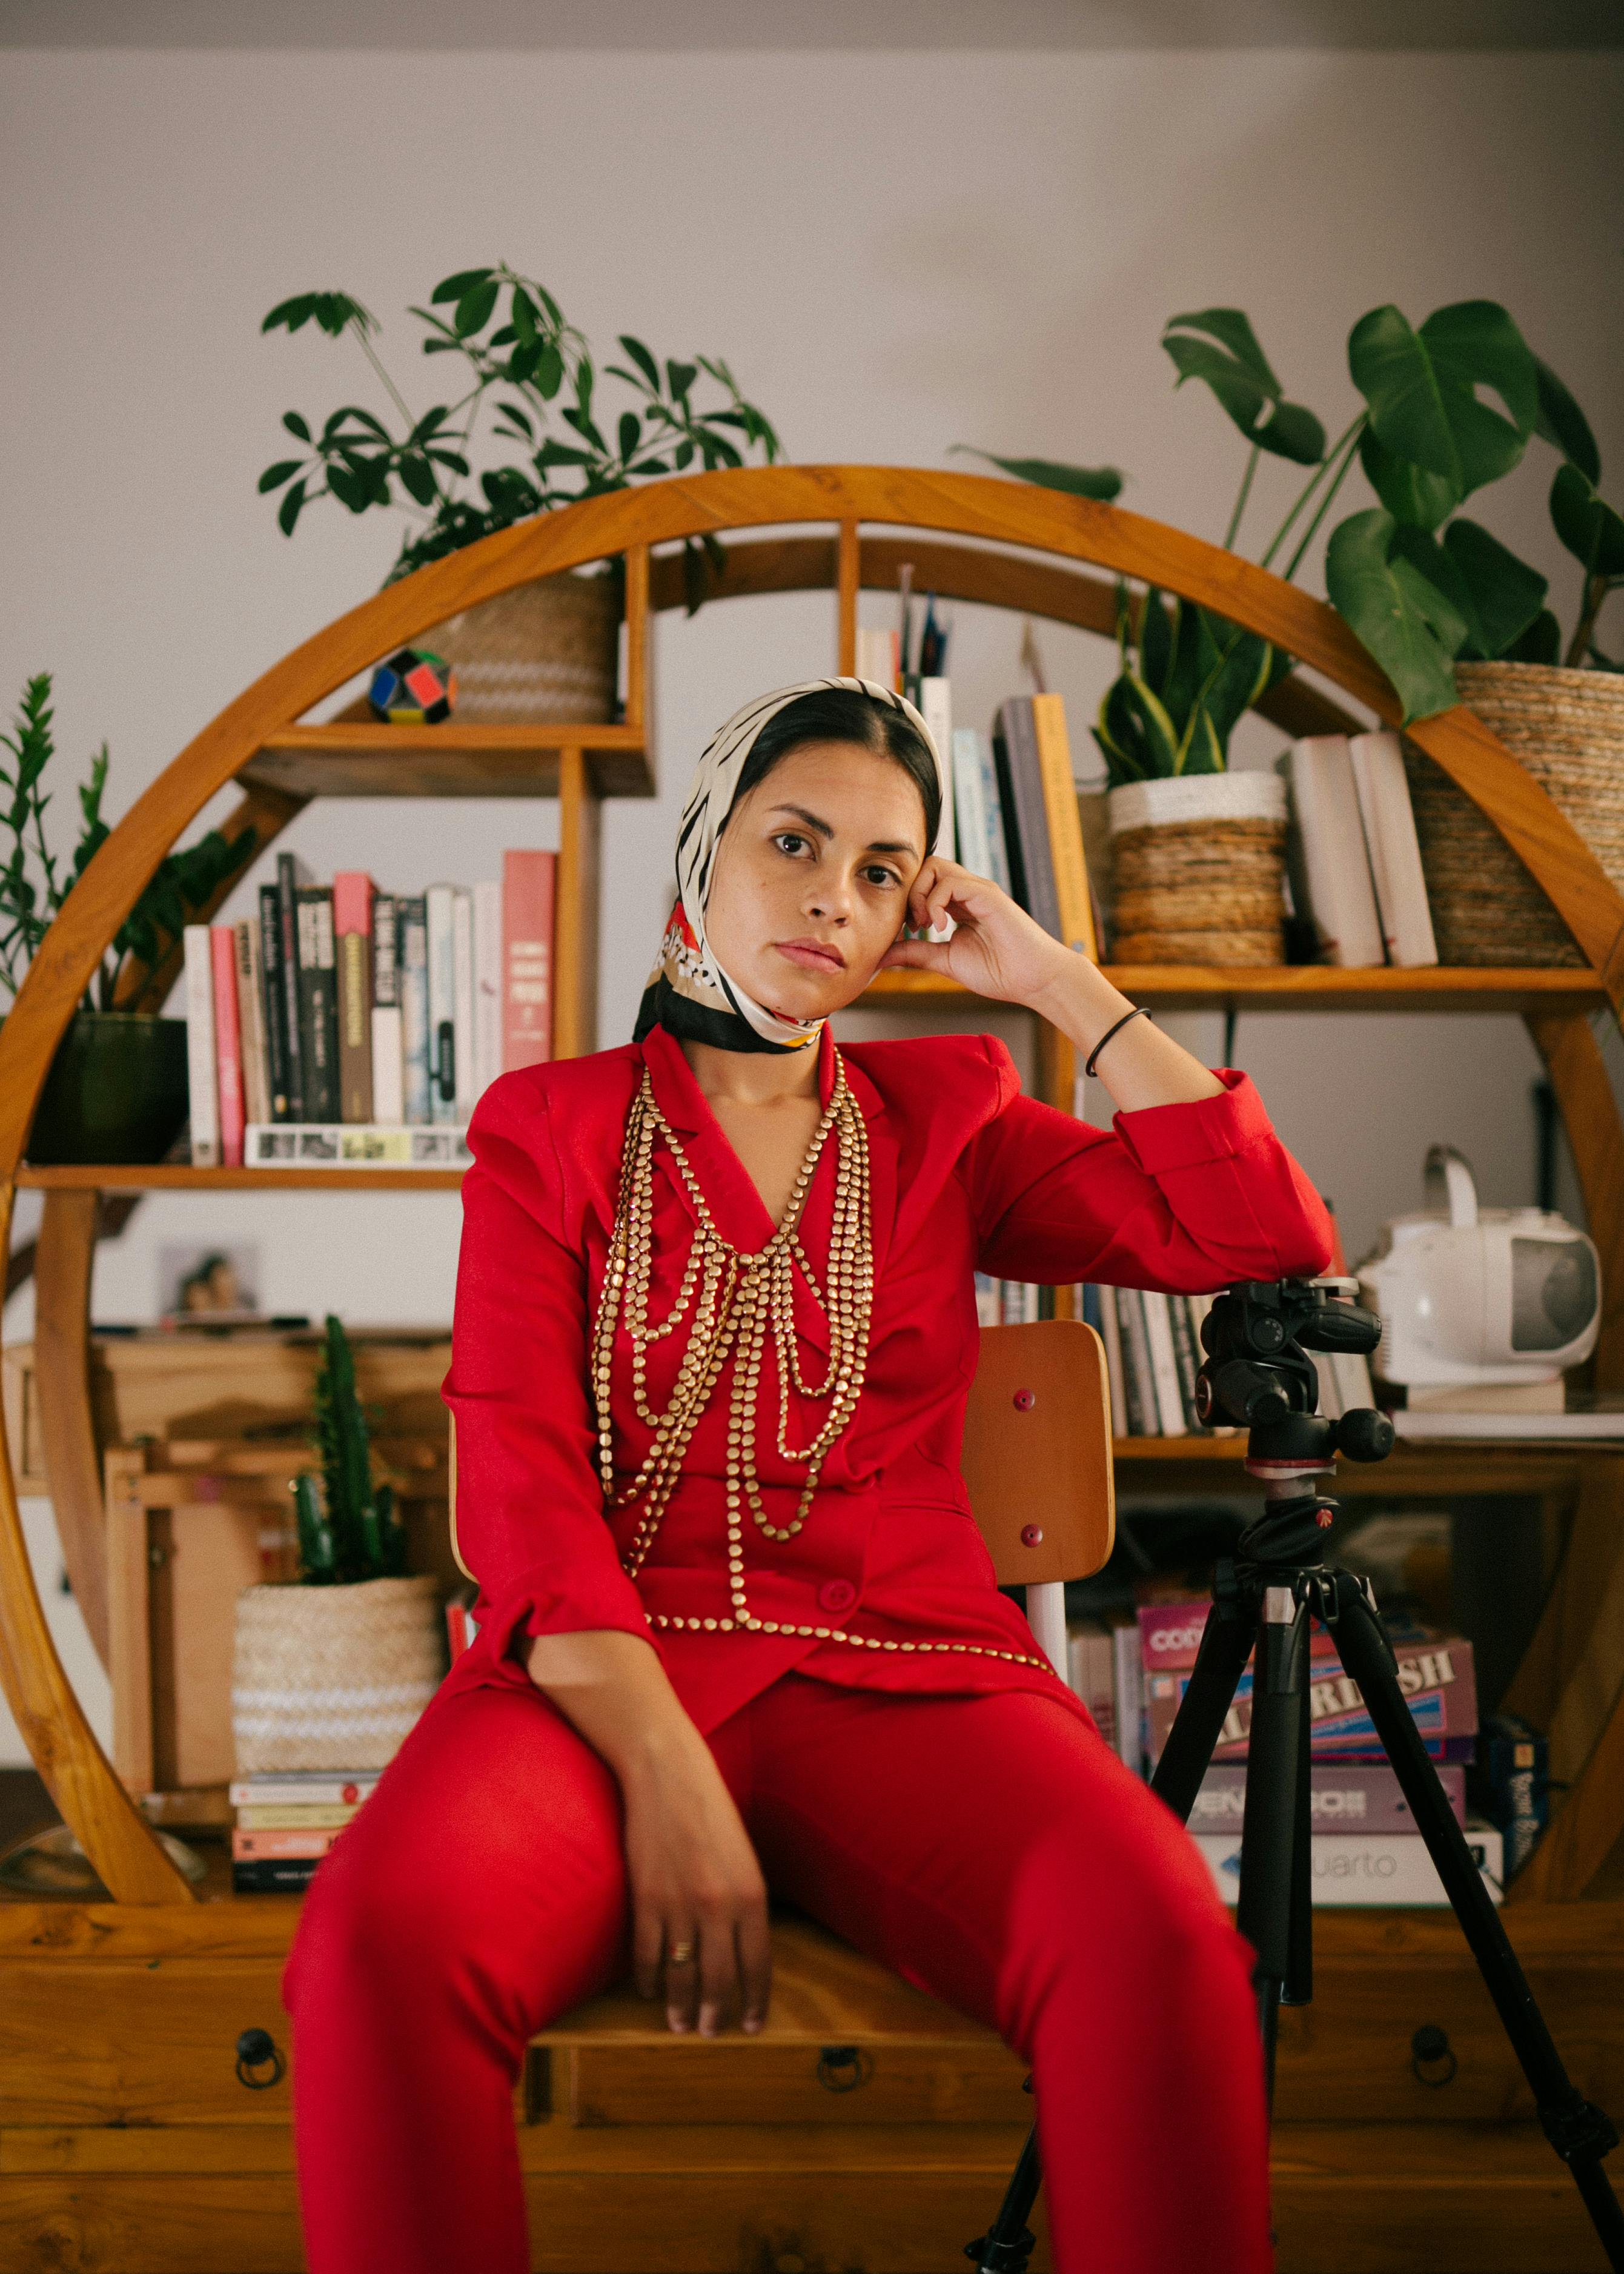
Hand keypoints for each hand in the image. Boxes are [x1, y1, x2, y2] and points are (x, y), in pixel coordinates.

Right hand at [620, 1727, 771, 2036]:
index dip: (755, 2002)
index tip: (751, 2026)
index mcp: (752, 1895)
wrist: (669, 1776)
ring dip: (681, 2007)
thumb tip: (742, 1952)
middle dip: (717, 2014)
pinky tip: (649, 1990)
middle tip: (711, 2032)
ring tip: (680, 2023)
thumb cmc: (712, 1813)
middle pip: (720, 1980)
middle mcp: (719, 1907)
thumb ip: (746, 1905)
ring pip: (682, 1976)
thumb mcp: (744, 1859)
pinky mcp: (645, 1899)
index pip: (758, 1966)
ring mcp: (679, 1906)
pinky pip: (647, 1955)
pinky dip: (647, 1980)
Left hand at [881, 856, 1069, 1005]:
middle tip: (912, 925)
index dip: (906, 902)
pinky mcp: (988, 895)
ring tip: (924, 924)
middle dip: (909, 892)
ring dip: (919, 894)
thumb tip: (882, 955)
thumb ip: (916, 953)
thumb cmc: (999, 972)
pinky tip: (940, 926)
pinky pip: (951, 881)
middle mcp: (968, 892)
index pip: (923, 884)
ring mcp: (979, 891)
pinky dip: (936, 902)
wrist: (1035, 981)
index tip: (906, 932)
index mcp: (959, 905)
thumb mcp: (946, 961)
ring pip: (935, 866)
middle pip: (925, 867)